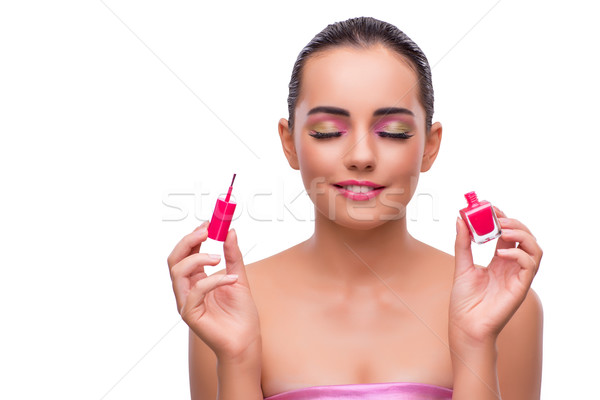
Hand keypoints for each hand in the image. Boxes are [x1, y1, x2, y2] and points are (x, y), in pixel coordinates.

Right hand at [167, 222, 260, 359]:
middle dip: (188, 241)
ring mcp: (186, 302)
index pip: (186, 253)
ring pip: (178, 272)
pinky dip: (213, 281)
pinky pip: (194, 292)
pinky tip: (232, 279)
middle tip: (206, 230)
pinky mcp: (190, 315)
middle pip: (175, 259)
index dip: (194, 236)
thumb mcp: (240, 277)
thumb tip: (230, 231)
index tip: (208, 223)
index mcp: (196, 280)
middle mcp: (187, 289)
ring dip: (198, 258)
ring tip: (219, 259)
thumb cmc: (242, 313)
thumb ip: (233, 256)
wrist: (247, 340)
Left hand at [450, 207, 542, 344]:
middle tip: (496, 216)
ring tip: (503, 230)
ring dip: (521, 234)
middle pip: (525, 238)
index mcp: (499, 261)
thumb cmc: (464, 301)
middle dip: (513, 223)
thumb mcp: (461, 265)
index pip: (508, 233)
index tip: (489, 207)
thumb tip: (460, 219)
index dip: (502, 218)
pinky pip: (530, 265)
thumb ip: (462, 243)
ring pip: (535, 249)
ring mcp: (517, 277)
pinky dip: (518, 254)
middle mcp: (511, 267)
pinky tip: (500, 253)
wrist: (465, 326)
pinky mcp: (521, 288)